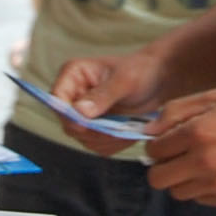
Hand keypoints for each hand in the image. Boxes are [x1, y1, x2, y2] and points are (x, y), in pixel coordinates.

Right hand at [51, 54, 169, 155]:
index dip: (67, 116)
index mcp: (73, 75)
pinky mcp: (95, 128)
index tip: (85, 125)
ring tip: (127, 129)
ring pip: (82, 138)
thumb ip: (102, 96)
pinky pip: (96, 145)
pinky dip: (112, 144)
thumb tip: (80, 113)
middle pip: (68, 124)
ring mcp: (83, 114)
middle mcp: (73, 95)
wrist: (158, 80)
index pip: (56, 99)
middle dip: (93, 130)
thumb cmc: (141, 70)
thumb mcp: (124, 80)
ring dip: (105, 139)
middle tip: (117, 129)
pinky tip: (127, 132)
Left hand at [142, 91, 215, 206]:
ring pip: (176, 192)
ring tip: (199, 163)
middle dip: (162, 166)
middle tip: (176, 156)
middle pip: (157, 178)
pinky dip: (202, 187)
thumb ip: (175, 111)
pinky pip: (199, 199)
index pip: (153, 150)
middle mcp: (203, 162)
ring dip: (181, 179)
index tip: (167, 141)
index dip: (157, 144)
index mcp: (197, 133)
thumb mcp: (213, 99)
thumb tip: (147, 131)